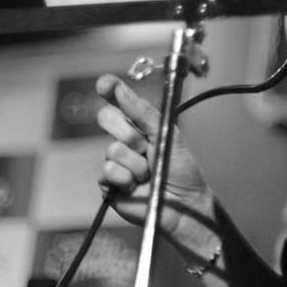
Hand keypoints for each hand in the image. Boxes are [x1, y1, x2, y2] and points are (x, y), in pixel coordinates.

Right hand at [95, 74, 211, 236]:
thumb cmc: (180, 170)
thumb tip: (123, 91)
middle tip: (145, 147)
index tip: (105, 84)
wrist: (182, 202)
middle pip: (108, 119)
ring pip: (111, 150)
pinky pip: (108, 172)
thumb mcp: (167, 135)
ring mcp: (115, 161)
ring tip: (148, 174)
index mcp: (141, 126)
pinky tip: (135, 186)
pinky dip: (126, 179)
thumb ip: (144, 114)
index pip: (119, 102)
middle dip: (129, 133)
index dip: (110, 90)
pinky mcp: (108, 183)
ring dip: (135, 163)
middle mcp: (125, 141)